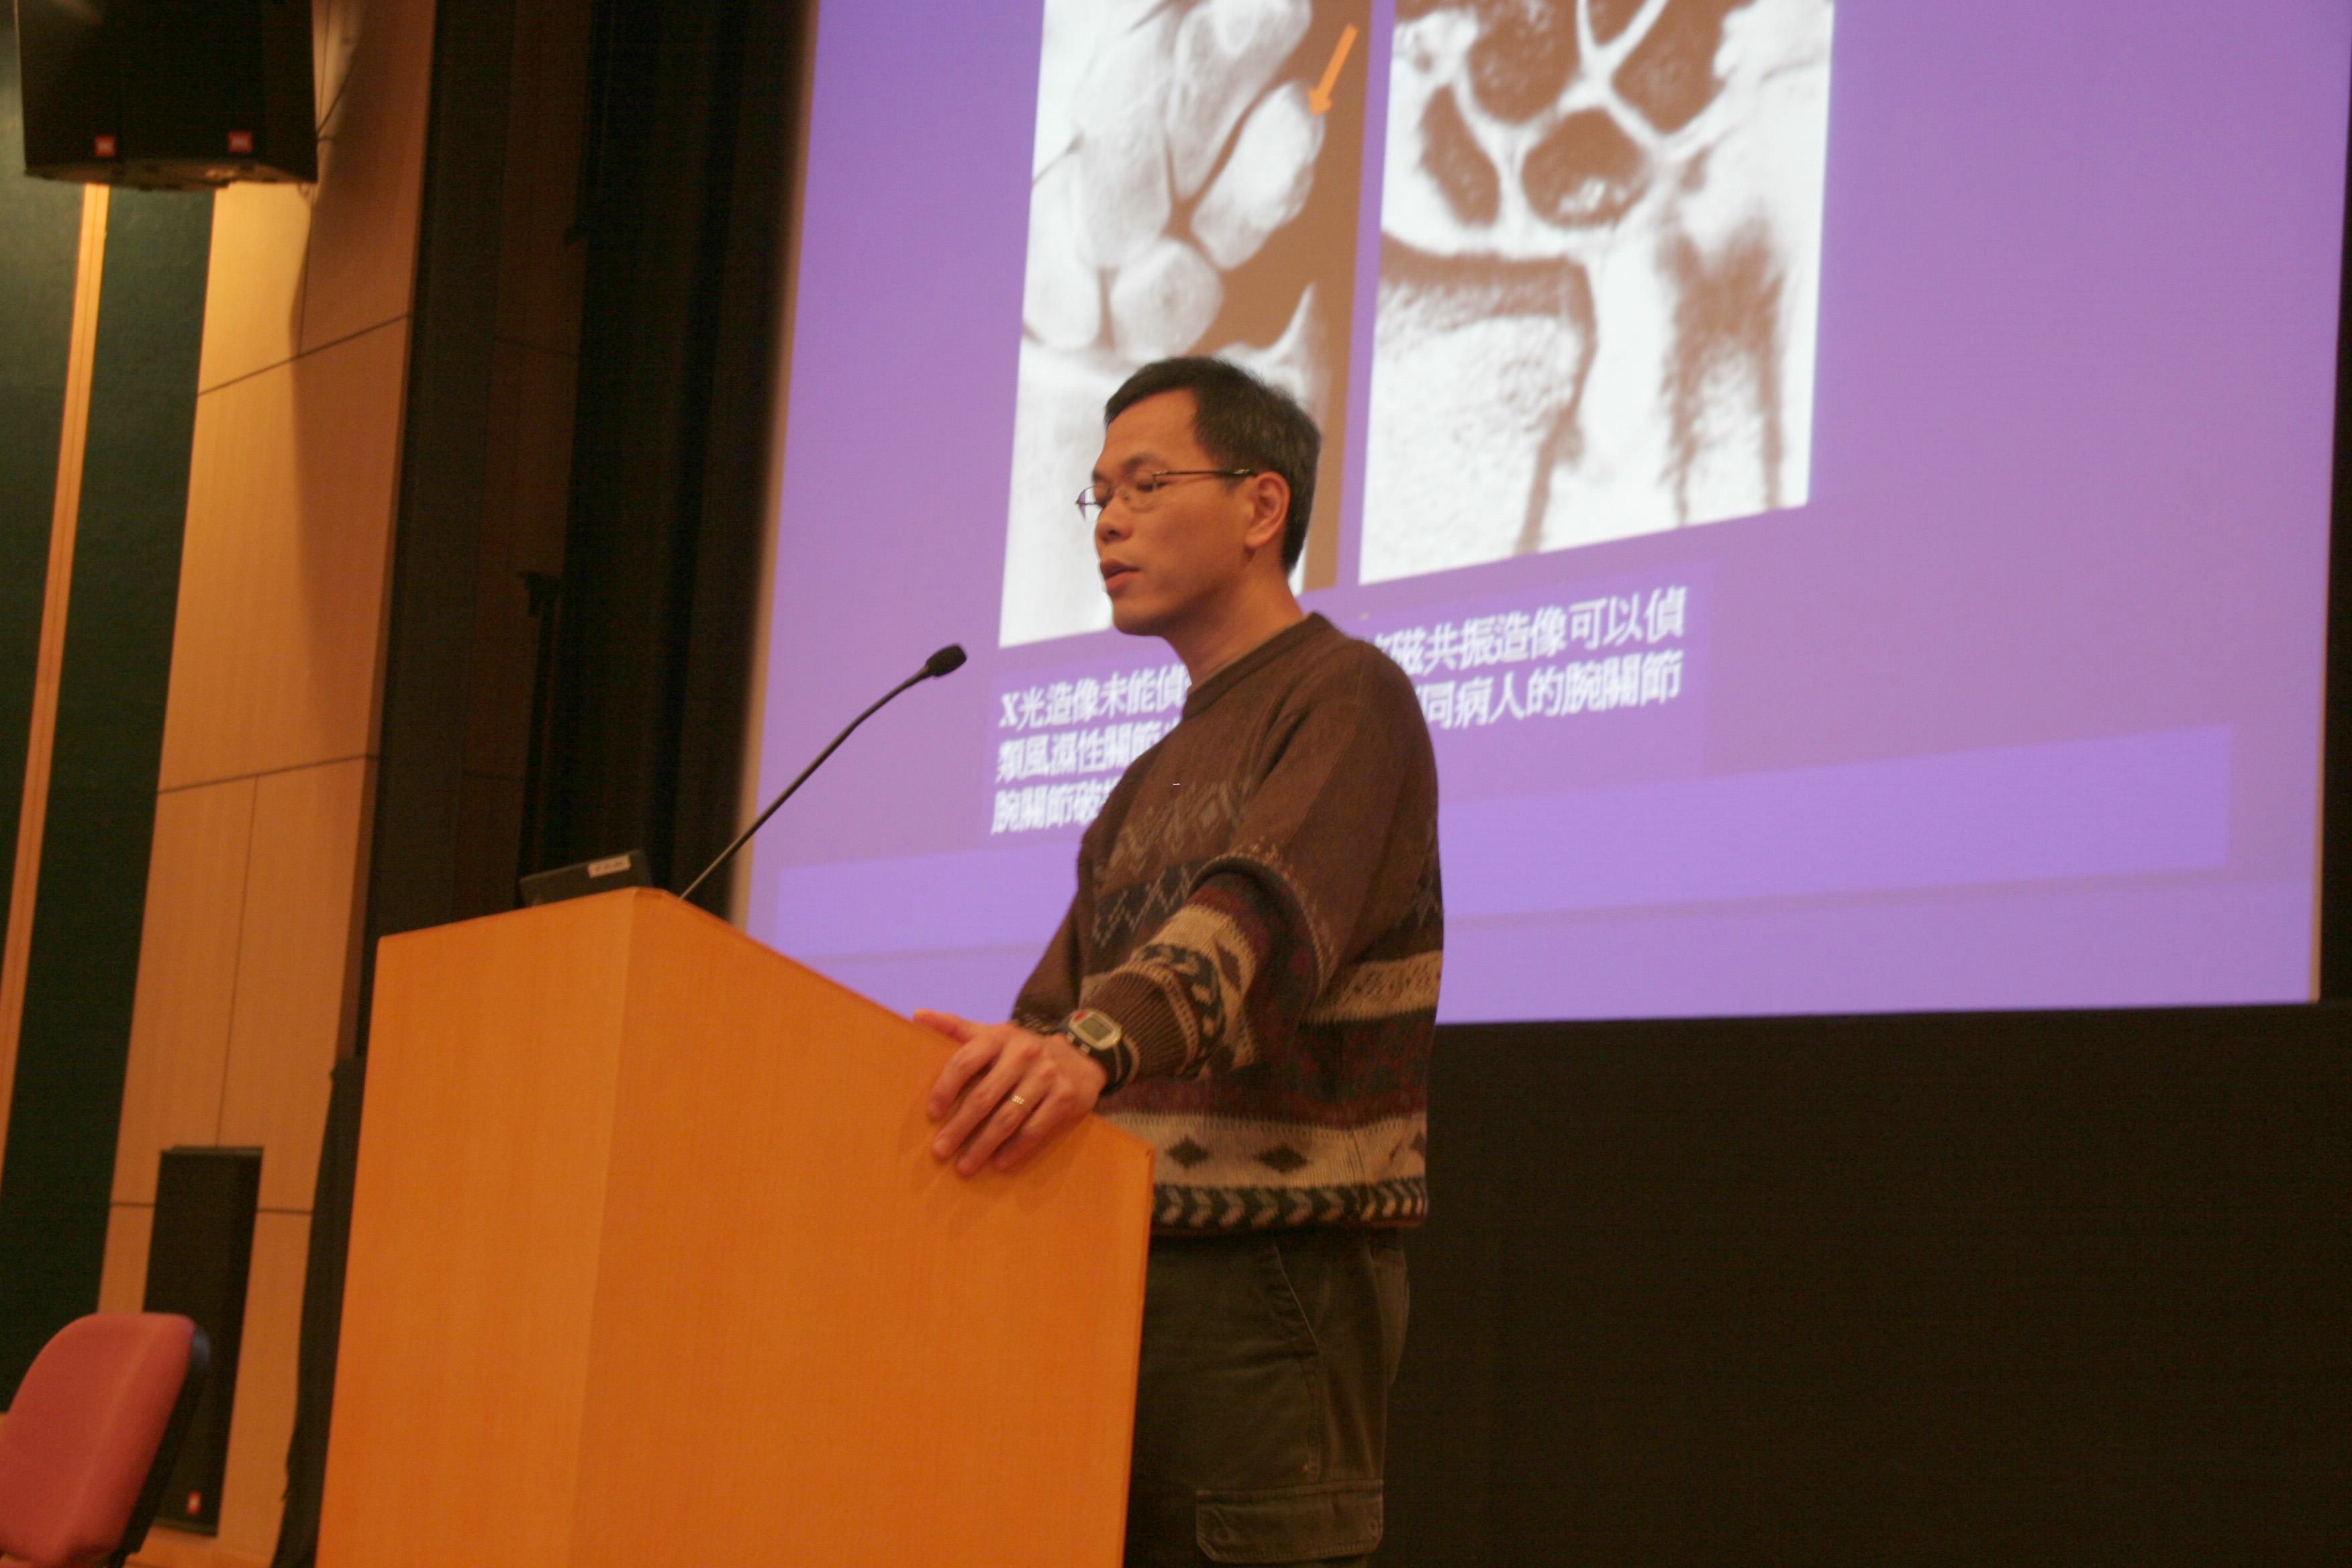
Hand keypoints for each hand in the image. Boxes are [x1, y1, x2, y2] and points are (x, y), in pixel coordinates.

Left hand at [915, 1010, 1110, 1177]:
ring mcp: (1047, 1076)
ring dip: (983, 1145)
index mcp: (999, 1037)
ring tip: (964, 1166)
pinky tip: (998, 1163)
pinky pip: (1035, 1129)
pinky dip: (1015, 1149)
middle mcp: (1024, 1053)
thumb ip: (955, 1027)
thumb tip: (917, 1015)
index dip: (945, 1089)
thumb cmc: (1021, 1050)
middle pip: (984, 1096)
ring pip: (1008, 1117)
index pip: (965, 1062)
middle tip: (940, 1151)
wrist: (1079, 1056)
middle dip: (959, 1127)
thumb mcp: (992, 1034)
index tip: (932, 1114)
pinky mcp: (1065, 1098)